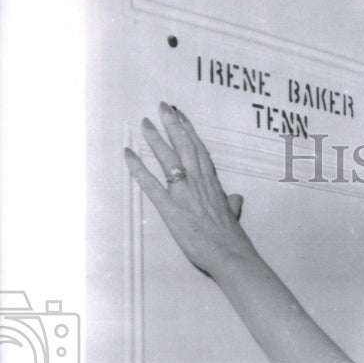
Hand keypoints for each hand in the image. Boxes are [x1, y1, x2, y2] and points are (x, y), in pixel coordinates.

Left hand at [124, 103, 251, 276]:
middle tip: (162, 107)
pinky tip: (128, 154)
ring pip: (169, 158)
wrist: (230, 255)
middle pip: (184, 147)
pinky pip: (150, 183)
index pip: (200, 151)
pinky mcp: (170, 207)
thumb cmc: (232, 239)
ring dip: (155, 139)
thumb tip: (235, 199)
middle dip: (173, 125)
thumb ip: (231, 205)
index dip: (190, 132)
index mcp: (213, 184)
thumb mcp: (234, 216)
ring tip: (144, 123)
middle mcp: (198, 183)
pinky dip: (137, 168)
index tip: (182, 116)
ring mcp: (184, 193)